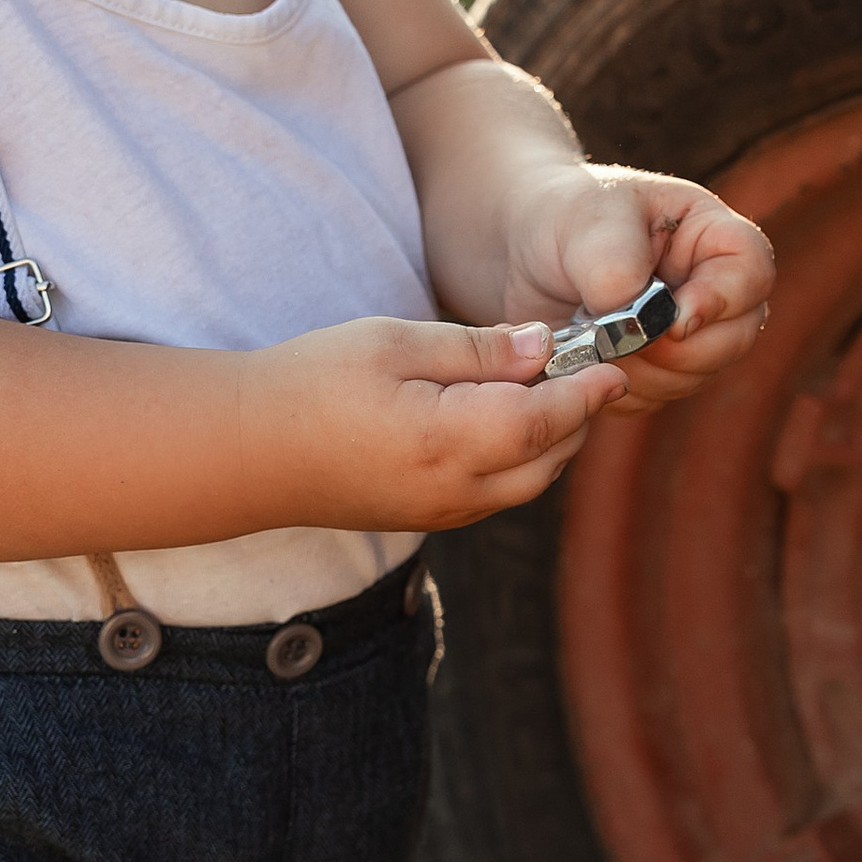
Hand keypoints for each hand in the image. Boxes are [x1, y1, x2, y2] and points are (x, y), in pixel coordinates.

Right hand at [242, 316, 624, 532]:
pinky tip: (506, 421)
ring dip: (551, 440)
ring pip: (529, 482)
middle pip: (550, 458)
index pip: (548, 420)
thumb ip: (478, 349)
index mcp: (450, 441)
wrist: (248, 450)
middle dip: (577, 413)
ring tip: (548, 387)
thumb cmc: (314, 381)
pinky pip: (498, 495)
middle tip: (581, 363)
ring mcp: (443, 514)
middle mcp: (456, 492)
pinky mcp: (429, 520)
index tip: (613, 360)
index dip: (588, 390)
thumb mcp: (396, 342)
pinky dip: (521, 460)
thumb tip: (546, 348)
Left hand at [503, 168, 774, 412]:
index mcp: (709, 234)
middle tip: (617, 336)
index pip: (753, 271)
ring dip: (640, 370)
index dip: (723, 301)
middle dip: (676, 349)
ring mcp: (688, 333)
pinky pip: (655, 397)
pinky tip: (584, 356)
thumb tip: (638, 327)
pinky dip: (617, 386)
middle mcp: (711, 285)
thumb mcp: (586, 221)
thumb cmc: (562, 216)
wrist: (518, 249)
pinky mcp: (656, 369)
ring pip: (695, 376)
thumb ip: (618, 266)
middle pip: (736, 337)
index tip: (673, 319)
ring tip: (588, 335)